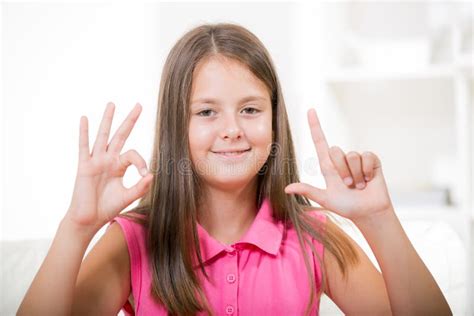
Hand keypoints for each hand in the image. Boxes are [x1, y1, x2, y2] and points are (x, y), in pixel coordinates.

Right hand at [65, 102, 153, 231]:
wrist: (89, 219)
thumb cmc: (107, 208)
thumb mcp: (128, 196)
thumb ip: (140, 187)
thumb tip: (152, 174)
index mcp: (119, 166)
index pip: (133, 154)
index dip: (141, 162)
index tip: (144, 174)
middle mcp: (108, 160)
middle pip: (121, 135)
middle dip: (130, 120)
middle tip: (139, 105)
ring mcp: (96, 161)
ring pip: (103, 136)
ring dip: (107, 120)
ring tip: (112, 104)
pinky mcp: (84, 166)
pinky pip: (84, 147)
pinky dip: (84, 133)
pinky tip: (85, 119)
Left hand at [285, 108, 392, 221]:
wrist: (368, 213)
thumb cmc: (346, 206)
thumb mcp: (325, 199)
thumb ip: (308, 191)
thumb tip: (286, 188)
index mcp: (328, 166)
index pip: (320, 141)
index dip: (315, 126)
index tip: (310, 110)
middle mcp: (341, 160)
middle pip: (335, 150)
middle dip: (341, 170)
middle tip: (347, 185)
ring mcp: (357, 159)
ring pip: (352, 155)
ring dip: (356, 175)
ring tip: (359, 185)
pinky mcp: (371, 160)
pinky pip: (367, 157)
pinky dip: (367, 171)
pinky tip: (370, 180)